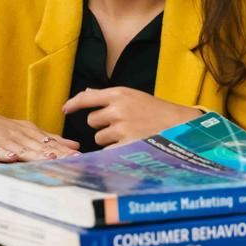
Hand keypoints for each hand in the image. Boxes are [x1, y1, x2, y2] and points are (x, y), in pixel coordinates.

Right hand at [0, 106, 79, 161]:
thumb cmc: (2, 127)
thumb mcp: (28, 131)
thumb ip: (50, 139)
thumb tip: (74, 146)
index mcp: (30, 133)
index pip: (51, 143)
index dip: (65, 150)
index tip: (80, 157)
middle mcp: (19, 135)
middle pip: (40, 146)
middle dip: (57, 153)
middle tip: (72, 160)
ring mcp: (4, 139)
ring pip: (22, 148)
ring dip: (35, 153)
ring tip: (49, 158)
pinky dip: (5, 154)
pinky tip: (13, 158)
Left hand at [61, 87, 200, 148]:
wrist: (181, 126)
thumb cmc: (157, 111)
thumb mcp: (134, 96)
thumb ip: (109, 97)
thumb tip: (86, 93)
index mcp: (119, 93)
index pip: (87, 97)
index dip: (73, 104)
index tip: (65, 109)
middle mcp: (118, 109)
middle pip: (91, 121)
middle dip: (102, 125)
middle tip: (121, 125)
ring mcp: (122, 128)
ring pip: (99, 138)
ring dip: (109, 139)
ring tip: (129, 135)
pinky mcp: (126, 145)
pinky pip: (107, 151)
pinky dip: (114, 151)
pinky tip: (128, 146)